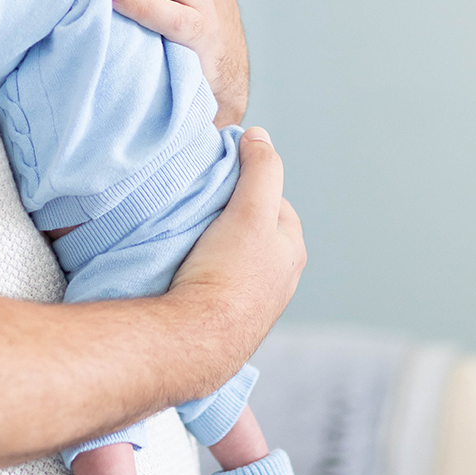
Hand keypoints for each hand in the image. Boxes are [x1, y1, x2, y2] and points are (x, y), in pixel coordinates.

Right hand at [168, 128, 305, 372]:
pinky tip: (184, 271)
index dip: (247, 186)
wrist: (196, 338)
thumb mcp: (250, 209)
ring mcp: (253, 303)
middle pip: (253, 231)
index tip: (219, 184)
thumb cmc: (228, 274)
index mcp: (292, 250)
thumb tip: (260, 136)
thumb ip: (260, 169)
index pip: (273, 202)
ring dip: (215, 247)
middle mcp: (279, 279)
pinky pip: (217, 284)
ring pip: (234, 258)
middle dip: (230, 218)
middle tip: (199, 211)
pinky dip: (204, 273)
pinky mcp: (227, 320)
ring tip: (188, 241)